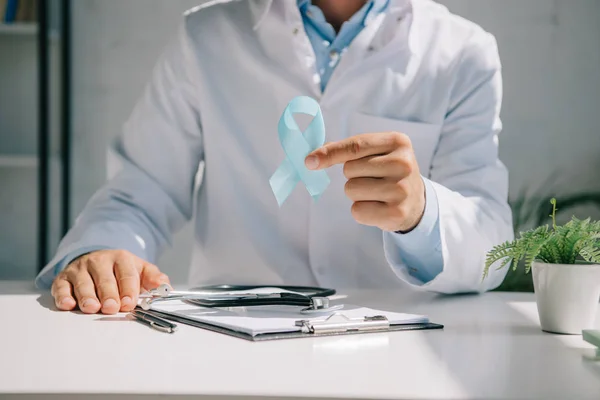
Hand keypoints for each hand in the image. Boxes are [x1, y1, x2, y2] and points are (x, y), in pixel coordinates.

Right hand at [51, 250, 169, 314]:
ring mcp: (80, 269)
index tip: (130, 303)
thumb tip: (166, 288)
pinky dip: (64, 296)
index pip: (126, 274)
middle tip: (112, 307)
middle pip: (104, 279)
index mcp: (121, 259)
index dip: (129, 289)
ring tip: (92, 308)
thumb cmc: (121, 270)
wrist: (98, 260)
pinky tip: (68, 304)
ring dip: (87, 296)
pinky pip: (62, 286)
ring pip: (83, 283)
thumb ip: (155, 278)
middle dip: (109, 294)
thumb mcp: (141, 270)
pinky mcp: (64, 278)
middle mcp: (99, 261)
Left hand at [305, 132, 425, 231]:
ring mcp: (402, 190)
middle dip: (353, 175)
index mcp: (398, 142)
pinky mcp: (397, 213)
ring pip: (351, 190)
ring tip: (376, 193)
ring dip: (356, 193)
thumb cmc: (387, 172)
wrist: (416, 201)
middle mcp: (404, 164)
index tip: (309, 161)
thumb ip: (347, 150)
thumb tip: (311, 159)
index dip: (330, 154)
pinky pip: (357, 210)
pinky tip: (378, 207)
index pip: (356, 146)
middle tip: (374, 179)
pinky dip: (360, 210)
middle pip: (350, 170)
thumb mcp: (376, 152)